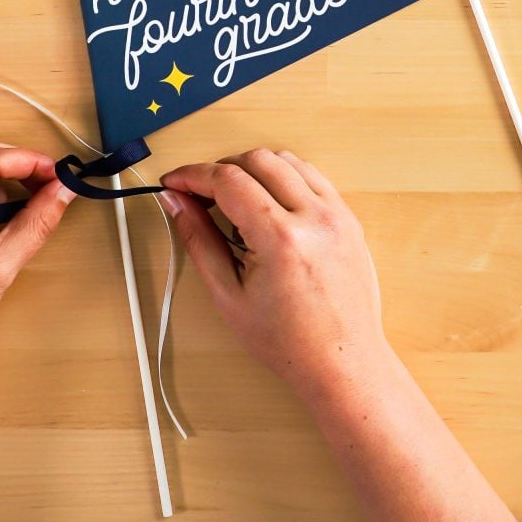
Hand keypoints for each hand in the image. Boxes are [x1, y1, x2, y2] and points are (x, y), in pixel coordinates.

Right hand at [160, 149, 387, 392]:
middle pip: (257, 159)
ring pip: (287, 160)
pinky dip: (284, 179)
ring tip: (235, 202)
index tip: (173, 182)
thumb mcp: (228, 296)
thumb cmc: (288, 342)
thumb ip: (198, 240)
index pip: (228, 180)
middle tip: (200, 195)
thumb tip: (175, 201)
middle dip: (220, 169)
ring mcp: (337, 215)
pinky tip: (268, 206)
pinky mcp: (349, 218)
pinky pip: (312, 176)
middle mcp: (315, 218)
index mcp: (281, 239)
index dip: (192, 175)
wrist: (342, 363)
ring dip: (253, 169)